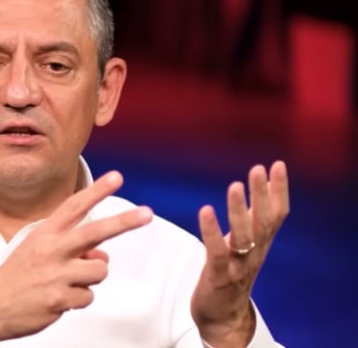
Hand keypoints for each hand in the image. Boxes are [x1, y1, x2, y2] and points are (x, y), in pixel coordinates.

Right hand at [0, 171, 152, 347]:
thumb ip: (71, 247)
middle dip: (124, 222)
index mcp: (44, 233)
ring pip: (99, 270)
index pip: (74, 206)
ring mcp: (56, 274)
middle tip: (147, 214)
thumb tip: (102, 254)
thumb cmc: (17, 276)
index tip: (116, 177)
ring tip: (67, 282)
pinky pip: (88, 296)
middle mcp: (51, 250)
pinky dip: (78, 299)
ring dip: (90, 277)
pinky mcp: (60, 298)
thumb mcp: (38, 251)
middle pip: (96, 231)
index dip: (97, 191)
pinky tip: (58, 298)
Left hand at [191, 161, 289, 346]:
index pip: (276, 214)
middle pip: (264, 222)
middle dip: (262, 194)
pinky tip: (206, 211)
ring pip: (243, 236)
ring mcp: (238, 265)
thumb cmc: (231, 275)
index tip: (277, 165)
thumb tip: (258, 189)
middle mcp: (255, 253)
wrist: (223, 318)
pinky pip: (218, 251)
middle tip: (258, 169)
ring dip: (239, 210)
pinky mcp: (219, 276)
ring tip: (235, 185)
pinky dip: (212, 231)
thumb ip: (251, 219)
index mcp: (261, 244)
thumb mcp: (245, 245)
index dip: (279, 190)